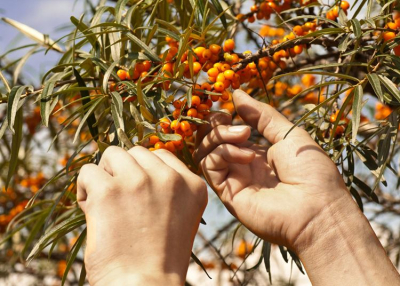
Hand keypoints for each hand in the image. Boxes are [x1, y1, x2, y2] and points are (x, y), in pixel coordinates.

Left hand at [77, 146, 206, 285]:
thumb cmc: (158, 258)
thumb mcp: (179, 216)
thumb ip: (166, 188)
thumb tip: (133, 164)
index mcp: (192, 185)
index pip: (161, 156)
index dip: (144, 173)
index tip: (139, 198)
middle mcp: (169, 178)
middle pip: (136, 152)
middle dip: (124, 171)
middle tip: (122, 202)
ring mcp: (140, 181)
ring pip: (112, 154)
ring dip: (106, 176)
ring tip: (106, 204)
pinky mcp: (109, 191)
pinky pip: (88, 172)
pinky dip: (85, 190)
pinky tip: (92, 211)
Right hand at [194, 90, 399, 284]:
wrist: (318, 209)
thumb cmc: (312, 171)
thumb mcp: (288, 133)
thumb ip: (260, 114)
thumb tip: (236, 93)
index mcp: (257, 154)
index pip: (226, 133)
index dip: (221, 119)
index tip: (228, 108)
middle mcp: (241, 166)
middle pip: (209, 141)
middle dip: (214, 125)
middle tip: (226, 117)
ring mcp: (234, 179)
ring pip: (205, 152)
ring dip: (219, 135)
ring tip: (243, 134)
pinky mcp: (227, 193)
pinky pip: (210, 165)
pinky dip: (223, 152)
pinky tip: (247, 154)